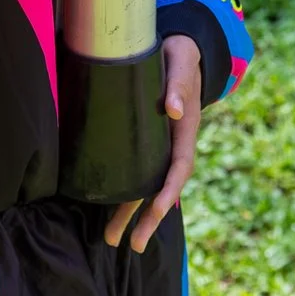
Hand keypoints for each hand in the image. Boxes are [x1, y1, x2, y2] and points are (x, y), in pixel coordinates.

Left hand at [104, 34, 202, 254]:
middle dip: (148, 218)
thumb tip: (173, 109)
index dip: (168, 190)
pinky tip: (108, 210)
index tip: (157, 210)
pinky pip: (136, 174)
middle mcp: (174, 144)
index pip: (180, 166)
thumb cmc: (178, 55)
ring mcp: (160, 147)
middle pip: (161, 188)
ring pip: (145, 186)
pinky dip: (124, 194)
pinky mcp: (145, 143)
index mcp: (186, 129)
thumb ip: (178, 84)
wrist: (179, 49)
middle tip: (131, 246)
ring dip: (131, 214)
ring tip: (112, 240)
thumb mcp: (180, 62)